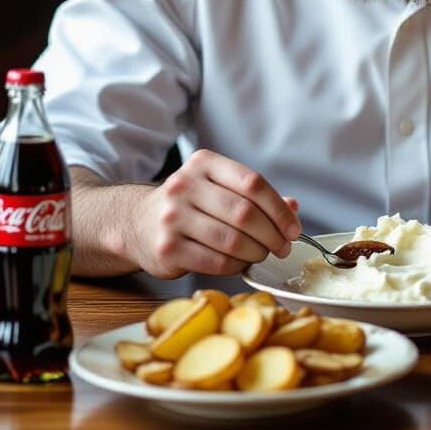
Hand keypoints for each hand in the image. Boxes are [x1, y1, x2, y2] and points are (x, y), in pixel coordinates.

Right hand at [129, 149, 301, 278]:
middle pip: (244, 213)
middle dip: (272, 235)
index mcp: (204, 163)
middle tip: (282, 247)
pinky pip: (215, 262)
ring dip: (256, 252)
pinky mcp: (167, 248)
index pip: (252, 183)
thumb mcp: (219, 187)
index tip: (293, 228)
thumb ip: (255, 196)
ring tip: (262, 255)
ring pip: (232, 240)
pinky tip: (240, 263)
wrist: (137, 222)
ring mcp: (172, 217)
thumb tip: (293, 207)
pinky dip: (236, 266)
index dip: (279, 209)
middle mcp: (185, 186)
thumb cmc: (190, 204)